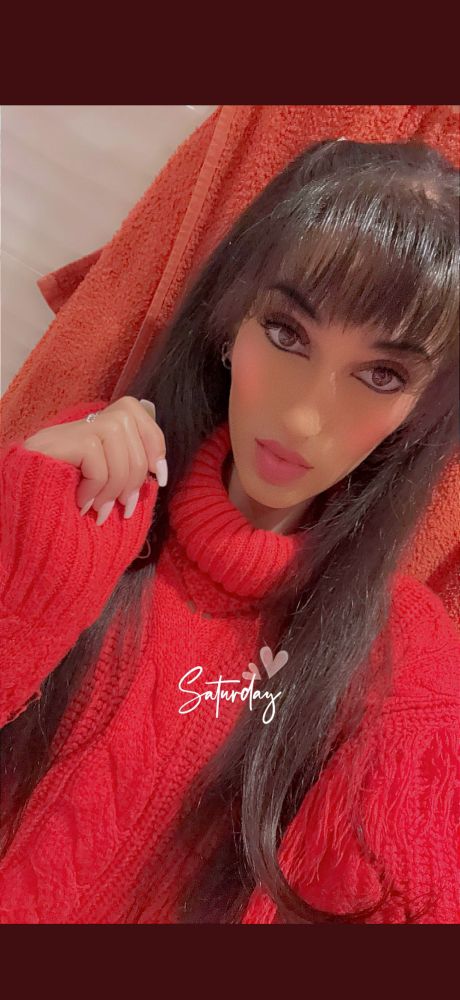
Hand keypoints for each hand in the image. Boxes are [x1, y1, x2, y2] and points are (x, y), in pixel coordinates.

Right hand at [23, 396, 166, 524]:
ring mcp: (63, 432)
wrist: (22, 526)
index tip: (159, 477)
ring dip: (116, 482)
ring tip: (102, 509)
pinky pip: (94, 454)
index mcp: (92, 433)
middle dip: (136, 472)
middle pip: (128, 422)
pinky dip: (95, 485)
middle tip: (126, 506)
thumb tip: (156, 472)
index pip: (133, 410)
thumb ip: (123, 474)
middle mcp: (78, 426)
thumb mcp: (101, 491)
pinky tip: (81, 504)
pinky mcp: (54, 443)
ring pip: (114, 435)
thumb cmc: (63, 513)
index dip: (154, 440)